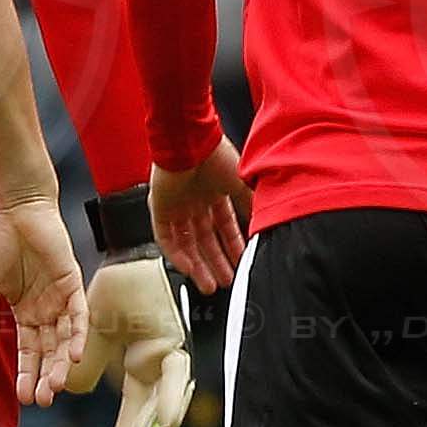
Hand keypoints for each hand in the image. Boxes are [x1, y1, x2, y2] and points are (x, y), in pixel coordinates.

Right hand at [0, 194, 86, 400]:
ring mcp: (60, 295)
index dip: (26, 372)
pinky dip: (78, 334)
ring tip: (55, 386)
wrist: (14, 208)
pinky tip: (75, 356)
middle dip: (45, 375)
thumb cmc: (0, 240)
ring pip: (65, 338)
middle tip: (42, 400)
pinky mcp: (72, 281)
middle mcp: (46, 307)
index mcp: (26, 310)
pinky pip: (79, 313)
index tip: (22, 397)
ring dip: (62, 362)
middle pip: (49, 350)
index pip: (29, 349)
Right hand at [87, 254, 194, 426]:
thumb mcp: (93, 331)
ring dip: (156, 423)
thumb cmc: (117, 287)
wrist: (127, 255)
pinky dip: (172, 397)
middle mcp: (156, 358)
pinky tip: (167, 422)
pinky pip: (174, 372)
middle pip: (151, 403)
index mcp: (140, 358)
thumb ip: (84, 360)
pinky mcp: (174, 338)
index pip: (135, 400)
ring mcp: (168, 349)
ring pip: (167, 393)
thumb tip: (68, 389)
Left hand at [154, 141, 253, 292]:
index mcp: (214, 191)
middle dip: (216, 262)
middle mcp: (194, 199)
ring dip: (199, 265)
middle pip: (205, 239)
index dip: (233, 246)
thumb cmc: (214, 153)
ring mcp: (175, 205)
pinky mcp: (158, 208)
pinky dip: (178, 255)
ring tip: (210, 285)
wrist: (188, 141)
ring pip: (187, 243)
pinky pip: (166, 239)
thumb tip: (267, 223)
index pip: (224, 226)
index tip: (242, 262)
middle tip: (227, 281)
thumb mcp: (242, 184)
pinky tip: (190, 269)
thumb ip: (252, 205)